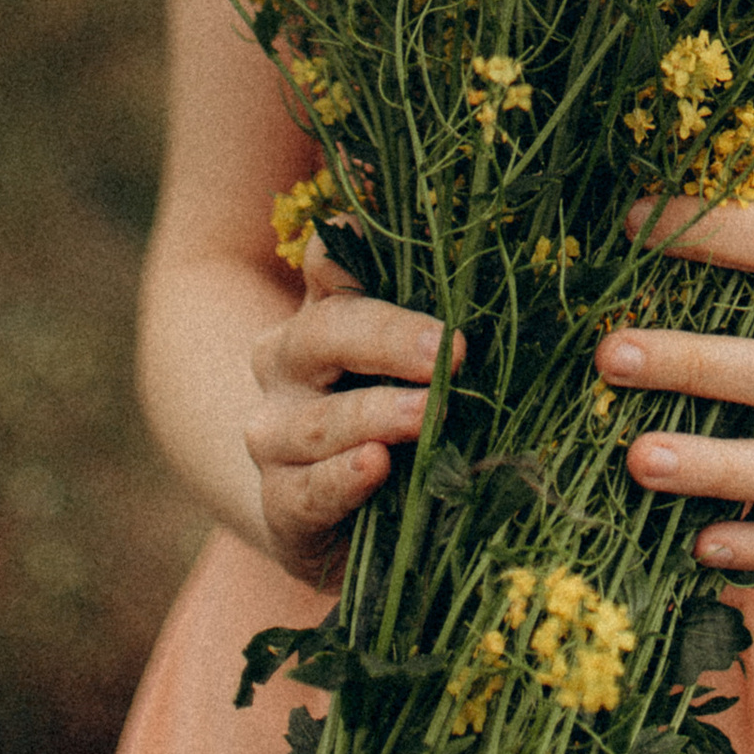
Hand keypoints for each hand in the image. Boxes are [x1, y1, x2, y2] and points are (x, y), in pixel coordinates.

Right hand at [245, 238, 459, 589]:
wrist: (347, 520)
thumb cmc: (398, 421)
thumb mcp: (421, 369)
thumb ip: (436, 326)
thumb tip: (479, 268)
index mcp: (322, 314)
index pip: (326, 265)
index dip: (346, 248)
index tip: (373, 234)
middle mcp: (286, 364)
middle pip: (324, 334)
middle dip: (389, 339)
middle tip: (450, 352)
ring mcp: (274, 435)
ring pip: (317, 419)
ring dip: (375, 414)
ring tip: (427, 413)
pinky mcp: (280, 503)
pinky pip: (305, 491)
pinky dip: (341, 478)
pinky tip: (373, 465)